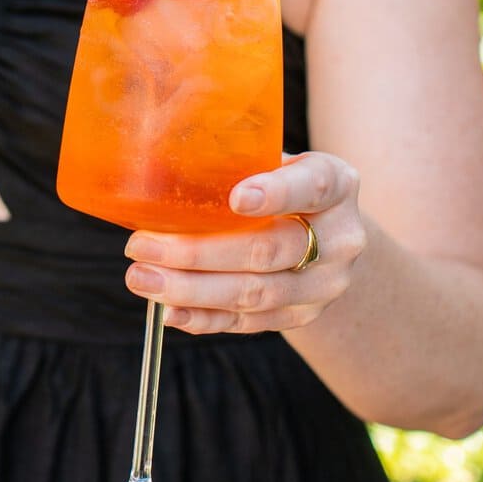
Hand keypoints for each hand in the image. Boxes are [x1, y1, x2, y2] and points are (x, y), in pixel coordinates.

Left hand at [123, 152, 365, 334]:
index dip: (274, 193)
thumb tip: (156, 165)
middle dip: (199, 252)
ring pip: (255, 293)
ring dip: (191, 290)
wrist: (328, 236)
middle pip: (267, 250)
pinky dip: (205, 318)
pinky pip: (249, 322)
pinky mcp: (301, 316)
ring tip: (143, 279)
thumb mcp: (274, 159)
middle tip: (143, 245)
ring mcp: (323, 284)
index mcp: (335, 184)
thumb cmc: (282, 184)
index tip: (234, 199)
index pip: (310, 187)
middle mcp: (339, 238)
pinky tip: (168, 310)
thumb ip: (236, 161)